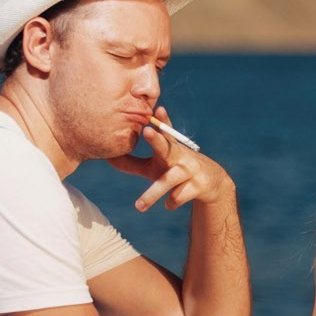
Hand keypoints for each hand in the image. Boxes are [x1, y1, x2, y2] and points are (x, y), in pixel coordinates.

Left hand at [107, 110, 234, 211]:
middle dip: (157, 140)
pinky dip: (171, 202)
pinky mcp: (198, 186)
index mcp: (169, 147)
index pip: (165, 130)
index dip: (161, 120)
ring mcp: (190, 171)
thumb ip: (131, 163)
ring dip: (153, 194)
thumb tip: (106, 158)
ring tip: (138, 207)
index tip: (156, 109)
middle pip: (167, 147)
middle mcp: (180, 156)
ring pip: (168, 181)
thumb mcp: (153, 167)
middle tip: (147, 131)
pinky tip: (169, 204)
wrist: (210, 183)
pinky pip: (179, 196)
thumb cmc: (173, 170)